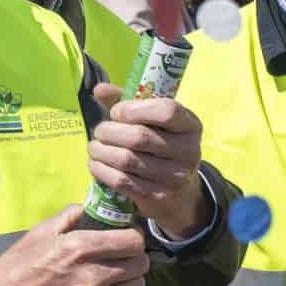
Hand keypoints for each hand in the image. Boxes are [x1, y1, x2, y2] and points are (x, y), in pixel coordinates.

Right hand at [0, 206, 148, 285]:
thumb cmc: (16, 267)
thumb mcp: (41, 232)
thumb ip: (72, 215)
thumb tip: (93, 206)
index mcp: (79, 248)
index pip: (133, 241)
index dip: (133, 235)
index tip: (125, 234)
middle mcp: (92, 276)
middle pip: (140, 263)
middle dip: (134, 254)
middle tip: (121, 251)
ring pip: (137, 285)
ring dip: (130, 275)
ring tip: (114, 270)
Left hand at [88, 84, 214, 239]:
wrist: (180, 192)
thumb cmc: (161, 146)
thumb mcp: (153, 122)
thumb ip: (128, 103)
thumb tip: (100, 89)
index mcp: (191, 125)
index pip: (166, 111)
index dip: (134, 109)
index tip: (116, 113)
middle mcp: (189, 151)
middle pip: (140, 137)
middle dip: (110, 132)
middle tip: (99, 132)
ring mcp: (175, 176)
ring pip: (128, 160)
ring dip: (102, 152)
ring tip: (94, 147)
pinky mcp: (159, 196)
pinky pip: (122, 181)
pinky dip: (102, 171)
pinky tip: (95, 164)